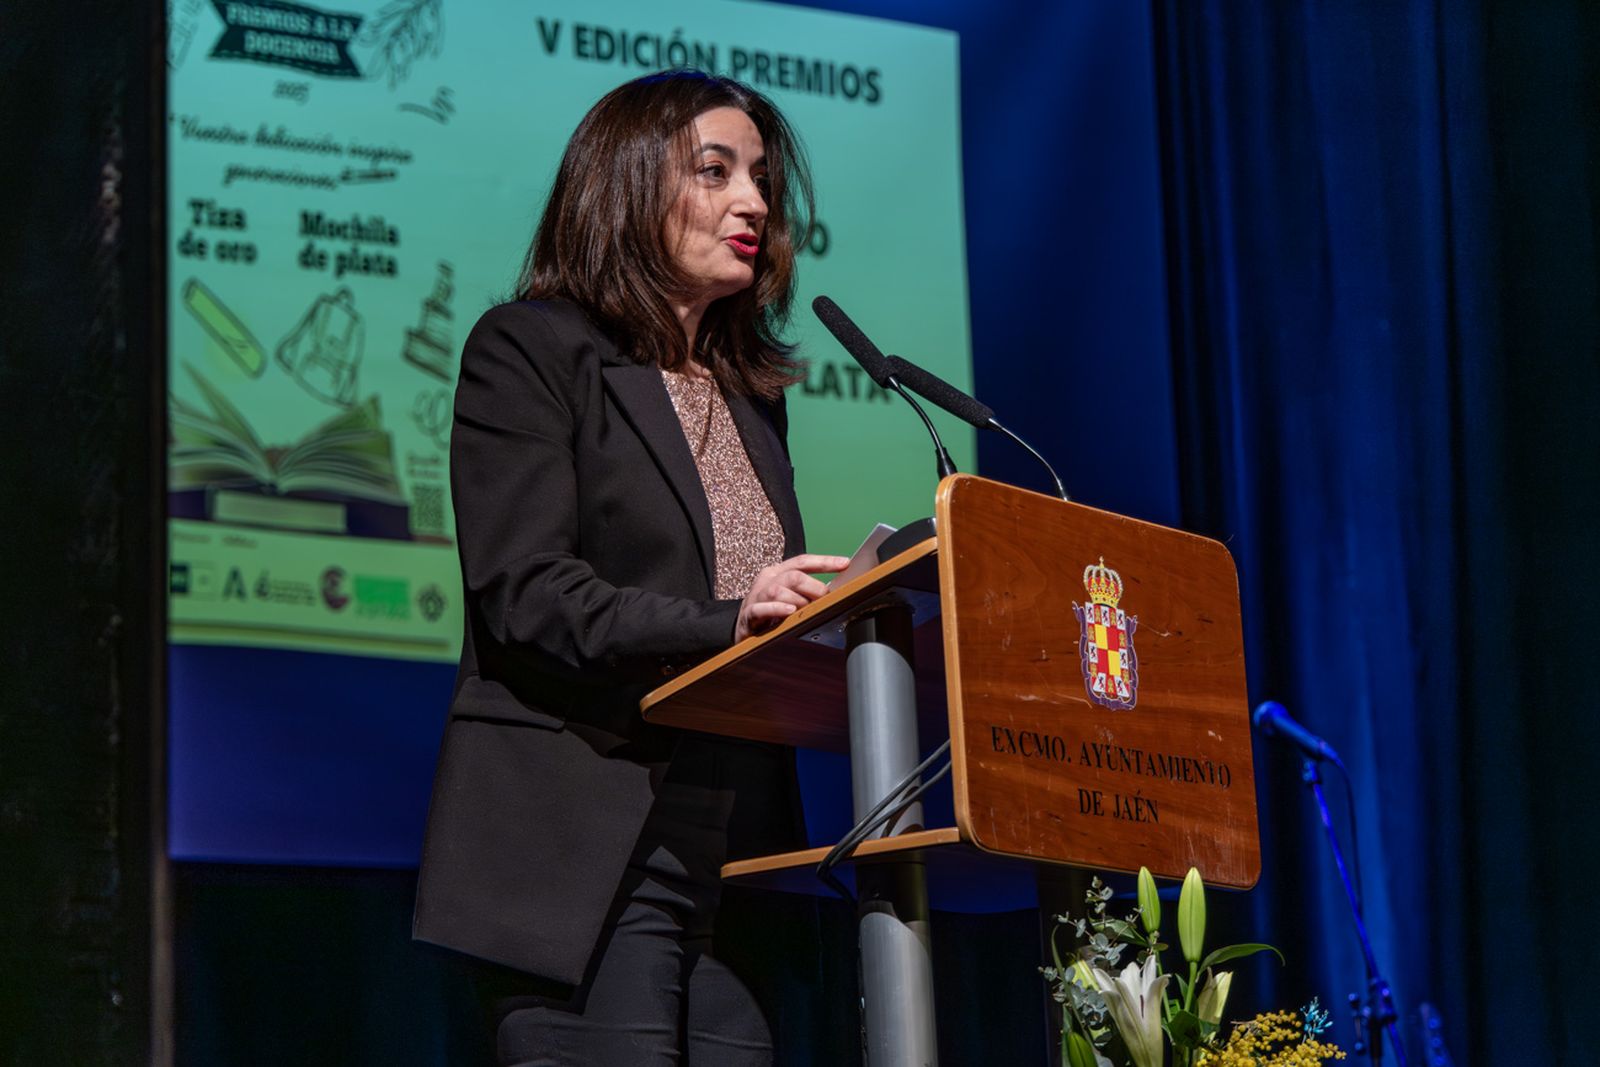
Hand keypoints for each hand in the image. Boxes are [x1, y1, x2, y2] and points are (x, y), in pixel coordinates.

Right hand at [734, 553, 851, 641]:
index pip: (802, 562)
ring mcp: (756, 597)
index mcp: (777, 573)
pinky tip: (789, 611)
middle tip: (825, 601)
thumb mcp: (788, 599)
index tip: (845, 563)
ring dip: (798, 601)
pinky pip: (761, 608)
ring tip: (806, 612)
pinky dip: (776, 608)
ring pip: (779, 590)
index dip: (824, 561)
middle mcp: (766, 581)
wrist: (742, 632)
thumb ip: (807, 593)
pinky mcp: (748, 615)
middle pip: (794, 576)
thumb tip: (835, 593)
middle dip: (814, 588)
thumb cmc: (770, 615)